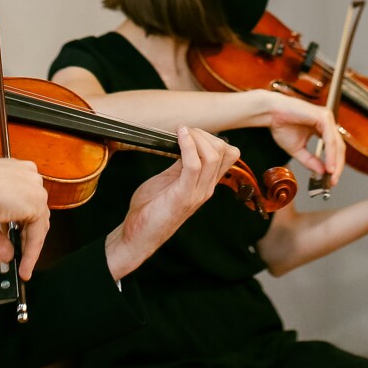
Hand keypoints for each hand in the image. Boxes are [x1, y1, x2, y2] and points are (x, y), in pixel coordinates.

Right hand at [0, 157, 50, 276]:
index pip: (26, 201)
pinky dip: (31, 252)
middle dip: (26, 237)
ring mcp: (35, 188)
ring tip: (21, 265)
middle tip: (19, 256)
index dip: (21, 224)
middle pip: (35, 213)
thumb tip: (6, 254)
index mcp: (15, 171)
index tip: (15, 240)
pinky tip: (23, 264)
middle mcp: (28, 176)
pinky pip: (37, 234)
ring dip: (28, 247)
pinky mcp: (37, 203)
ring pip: (38, 224)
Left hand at [105, 126, 240, 279]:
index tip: (190, 132)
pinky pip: (194, 165)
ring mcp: (197, 193)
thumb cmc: (151, 208)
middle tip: (183, 132)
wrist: (138, 236)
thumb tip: (185, 141)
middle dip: (204, 134)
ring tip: (180, 133)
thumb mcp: (169, 180)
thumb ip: (181, 164)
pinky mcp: (183, 196)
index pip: (229, 154)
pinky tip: (178, 137)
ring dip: (196, 137)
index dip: (212, 137)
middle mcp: (206, 188)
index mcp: (205, 184)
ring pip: (213, 156)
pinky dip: (188, 146)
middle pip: (225, 151)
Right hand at [258, 90, 345, 181]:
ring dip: (335, 163)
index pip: (334, 148)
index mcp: (322, 127)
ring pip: (337, 144)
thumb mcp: (298, 150)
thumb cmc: (282, 126)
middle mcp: (327, 121)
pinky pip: (330, 140)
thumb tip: (322, 172)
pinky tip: (328, 166)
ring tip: (331, 176)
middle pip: (339, 147)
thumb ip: (310, 161)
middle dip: (337, 166)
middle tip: (333, 181)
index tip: (331, 180)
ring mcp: (326, 118)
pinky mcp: (323, 117)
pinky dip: (330, 155)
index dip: (335, 165)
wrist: (270, 113)